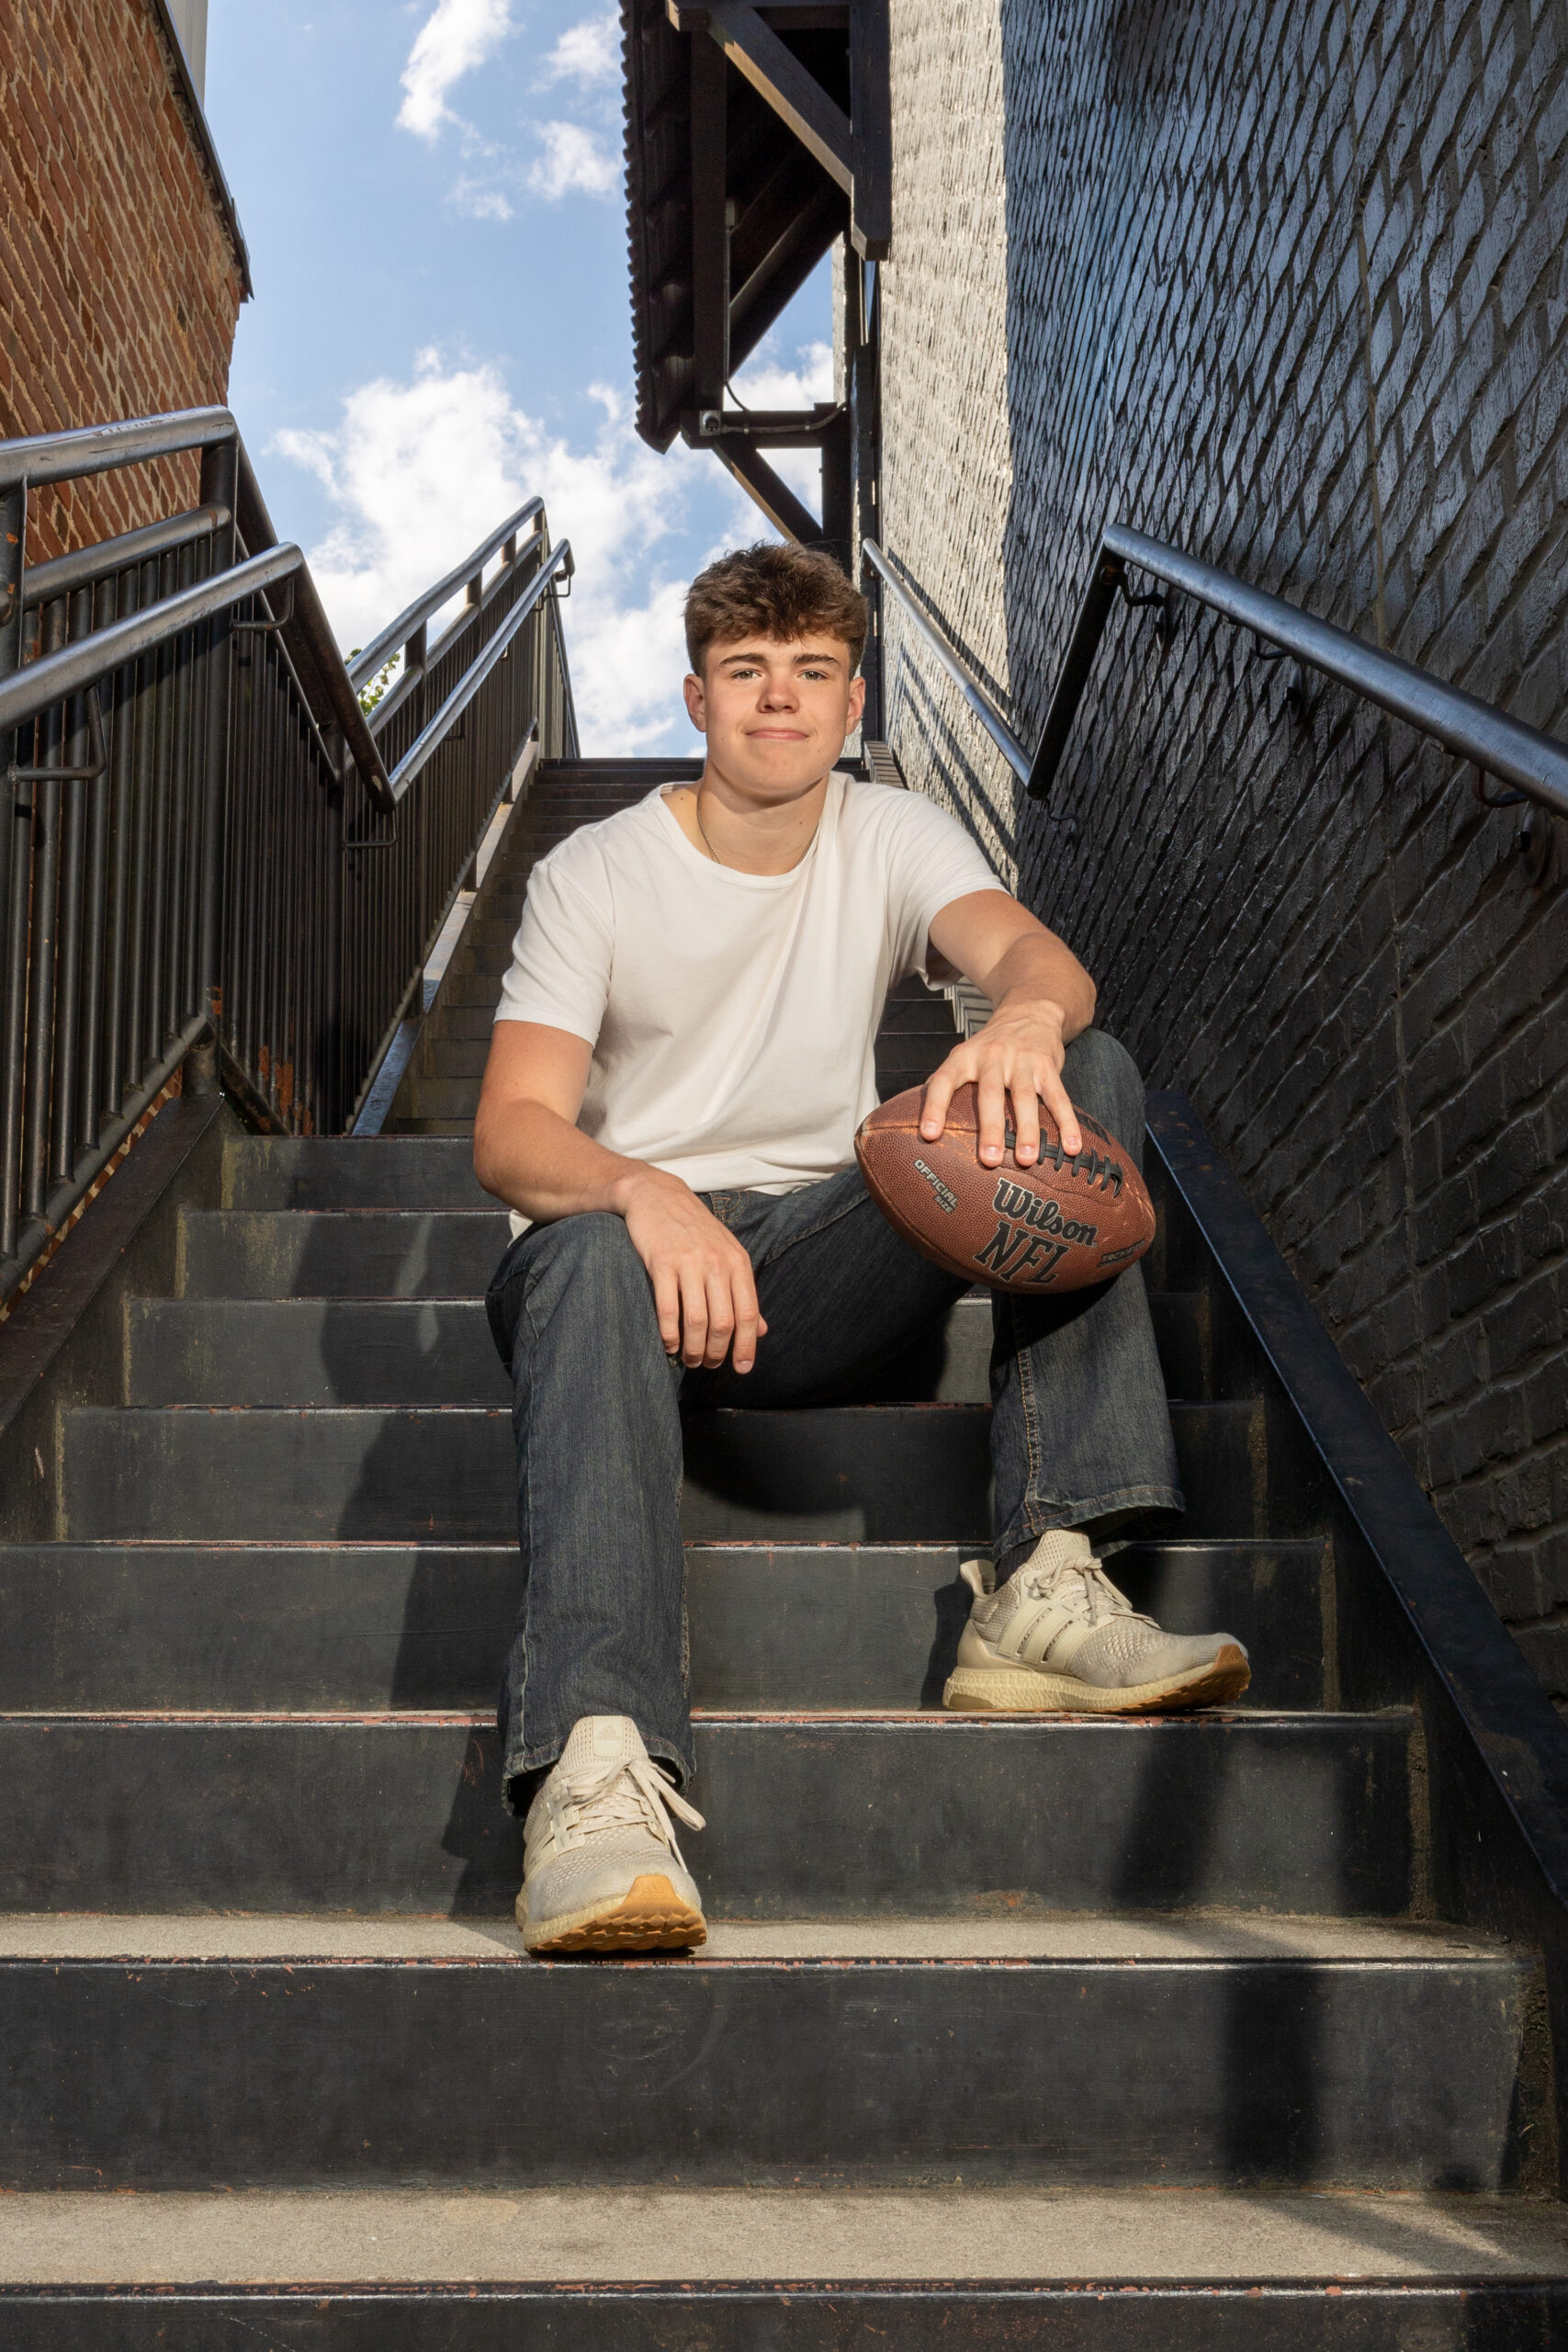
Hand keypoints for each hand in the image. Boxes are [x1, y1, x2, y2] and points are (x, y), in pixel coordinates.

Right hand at [616, 1169, 767, 1371]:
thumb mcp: (727, 1254)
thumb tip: (761, 1330)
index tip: (742, 1369)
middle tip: (708, 1364)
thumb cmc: (694, 1229)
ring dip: (693, 1349)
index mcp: (737, 1262)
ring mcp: (689, 1263)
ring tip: (689, 1359)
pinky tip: (668, 1344)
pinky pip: (668, 1309)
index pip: (748, 1313)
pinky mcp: (661, 1263)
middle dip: (717, 1352)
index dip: (746, 1346)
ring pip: (697, 1321)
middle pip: (723, 1323)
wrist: (657, 1195)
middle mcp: (717, 1263)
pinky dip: (668, 1335)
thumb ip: (743, 1292)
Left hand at [919, 999, 1082, 1166]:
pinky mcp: (1048, 1066)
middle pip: (990, 1095)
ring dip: (1028, 1131)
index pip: (943, 1081)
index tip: (929, 1135)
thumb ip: (948, 1085)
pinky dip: (1066, 1123)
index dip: (934, 1107)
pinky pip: (1059, 1097)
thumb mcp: (965, 1055)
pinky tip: (1071, 1146)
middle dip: (990, 1129)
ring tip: (1028, 1159)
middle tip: (989, 1160)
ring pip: (1025, 1099)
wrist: (1030, 1011)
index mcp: (964, 1058)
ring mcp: (1022, 1061)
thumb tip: (925, 1127)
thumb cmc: (991, 1047)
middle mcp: (991, 1058)